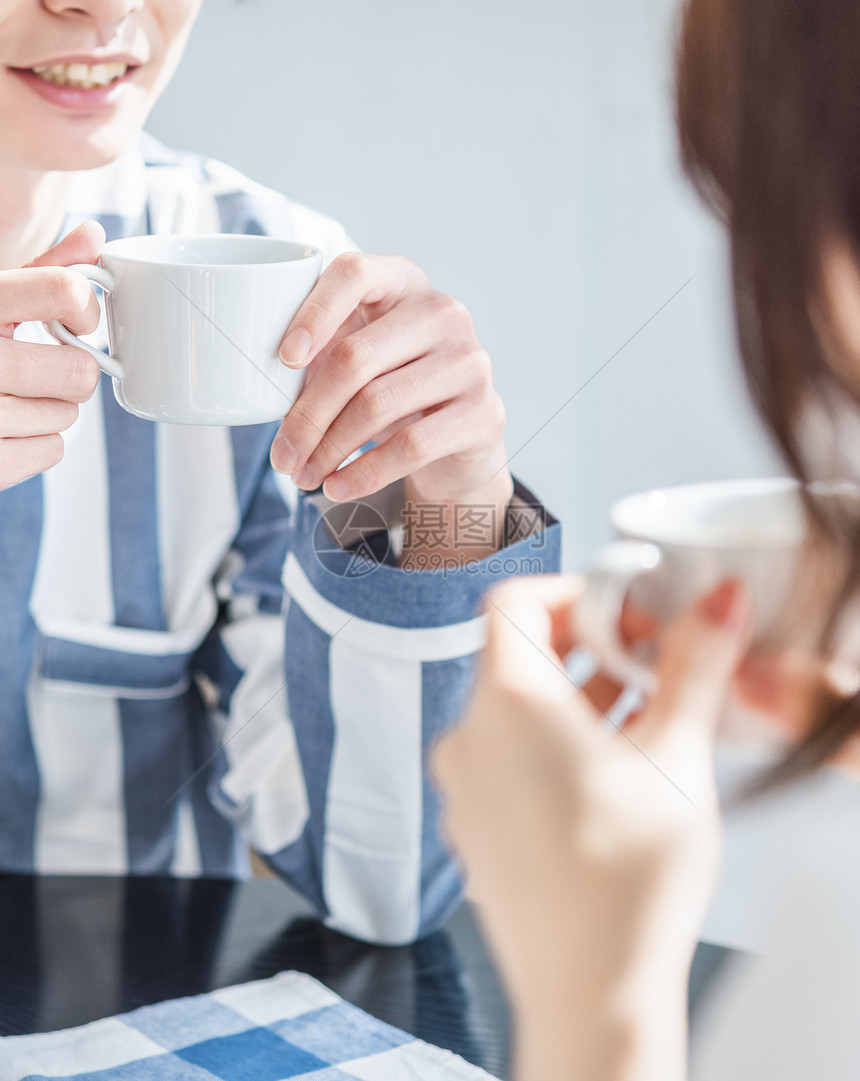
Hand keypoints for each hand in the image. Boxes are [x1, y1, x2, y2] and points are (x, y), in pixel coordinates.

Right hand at [0, 221, 102, 488]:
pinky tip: (7, 425)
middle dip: (71, 371)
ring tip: (14, 395)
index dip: (85, 307)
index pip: (65, 290)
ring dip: (53, 408)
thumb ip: (41, 270)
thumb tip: (94, 236)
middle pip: (79, 371)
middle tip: (44, 366)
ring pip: (67, 414)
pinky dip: (38, 442)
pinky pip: (50, 451)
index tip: (74, 316)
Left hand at [270, 252, 510, 507]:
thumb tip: (258, 382)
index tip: (283, 359)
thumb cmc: (393, 389)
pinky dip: (365, 472)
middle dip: (307, 416)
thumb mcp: (356, 362)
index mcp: (403, 281)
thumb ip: (318, 355)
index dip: (313, 313)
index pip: (354, 273)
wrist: (458, 441)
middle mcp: (443, 313)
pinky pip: (411, 445)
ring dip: (329, 450)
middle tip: (281, 456)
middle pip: (355, 357)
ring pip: (378, 405)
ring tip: (302, 477)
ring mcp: (469, 361)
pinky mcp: (485, 412)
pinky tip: (338, 486)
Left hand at [432, 575, 749, 1080]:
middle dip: (586, 650)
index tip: (624, 614)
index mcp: (506, 702)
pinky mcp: (474, 827)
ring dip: (574, 700)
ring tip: (641, 721)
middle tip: (646, 668)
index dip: (573, 593)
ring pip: (514, 710)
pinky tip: (609, 775)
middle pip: (516, 655)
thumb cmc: (626, 882)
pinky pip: (504, 759)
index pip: (514, 601)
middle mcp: (468, 736)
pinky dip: (549, 746)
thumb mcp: (677, 753)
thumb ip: (695, 664)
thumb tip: (717, 600)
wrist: (588, 991)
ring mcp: (464, 786)